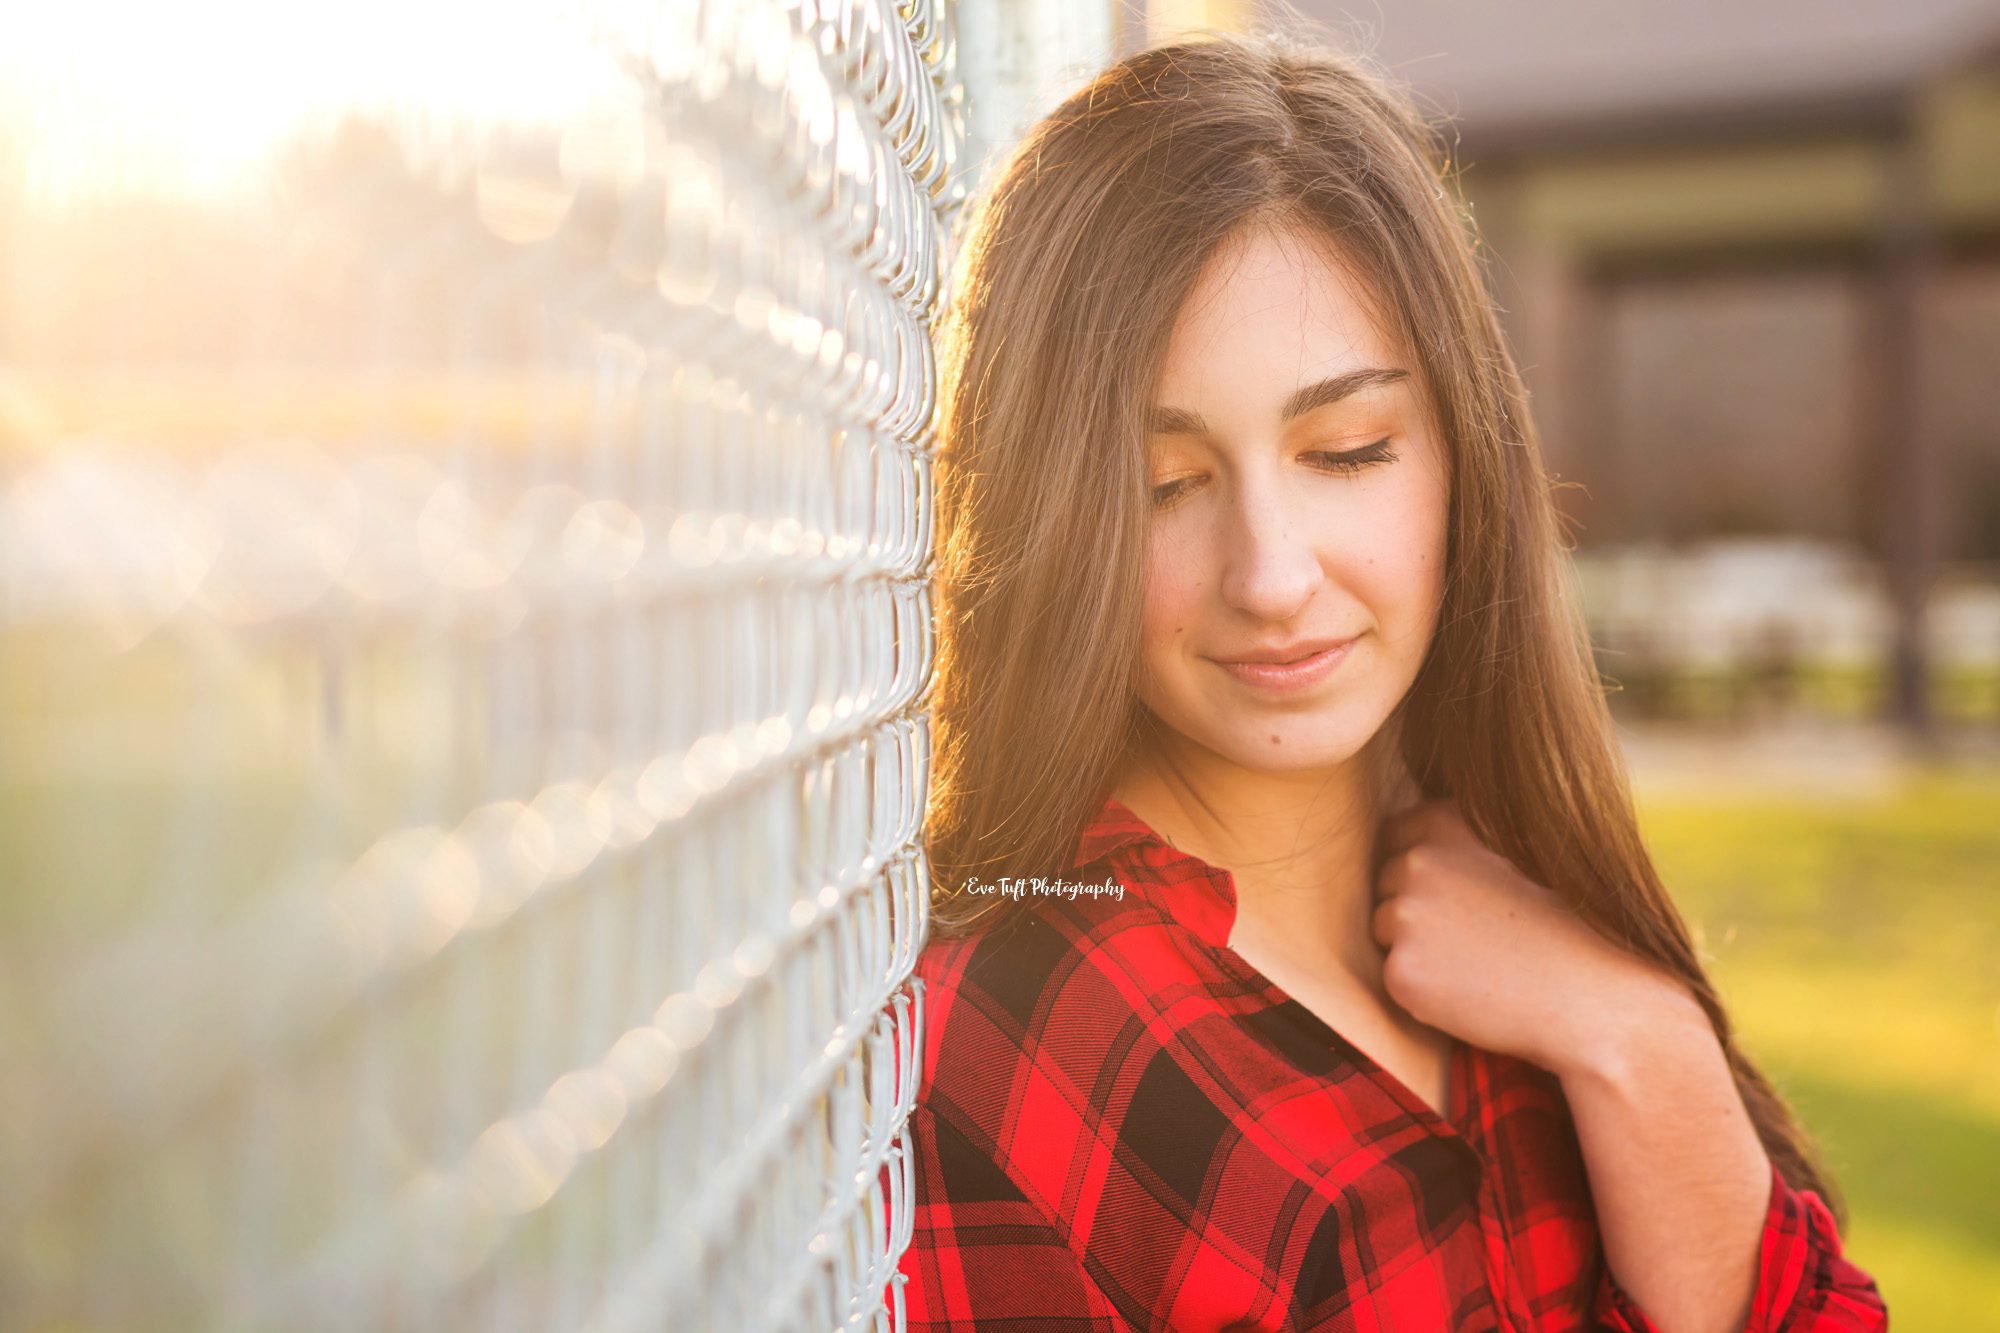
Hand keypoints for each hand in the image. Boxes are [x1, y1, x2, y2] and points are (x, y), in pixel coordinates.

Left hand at [1369, 798, 1695, 1077]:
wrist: (1589, 995)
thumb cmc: (1558, 927)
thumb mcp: (1511, 854)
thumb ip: (1457, 840)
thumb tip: (1406, 840)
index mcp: (1445, 823)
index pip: (1394, 835)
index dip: (1420, 868)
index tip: (1456, 891)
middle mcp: (1418, 861)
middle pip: (1384, 884)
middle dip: (1415, 908)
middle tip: (1475, 935)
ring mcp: (1404, 915)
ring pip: (1383, 929)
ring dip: (1414, 946)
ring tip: (1474, 962)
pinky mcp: (1400, 968)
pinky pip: (1394, 975)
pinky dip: (1420, 987)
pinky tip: (1467, 990)